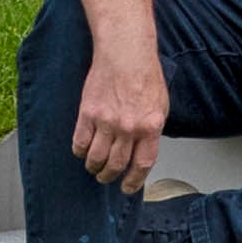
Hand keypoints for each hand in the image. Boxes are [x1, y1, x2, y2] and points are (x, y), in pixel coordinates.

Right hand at [72, 47, 170, 188]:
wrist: (126, 54)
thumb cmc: (146, 76)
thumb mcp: (160, 106)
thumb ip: (152, 130)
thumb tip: (143, 151)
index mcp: (150, 126)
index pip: (142, 165)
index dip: (134, 181)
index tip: (128, 188)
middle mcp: (128, 127)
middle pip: (115, 165)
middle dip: (110, 177)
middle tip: (107, 178)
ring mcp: (106, 122)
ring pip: (95, 159)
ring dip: (94, 168)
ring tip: (95, 167)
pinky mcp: (87, 114)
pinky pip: (80, 144)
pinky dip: (81, 153)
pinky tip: (84, 151)